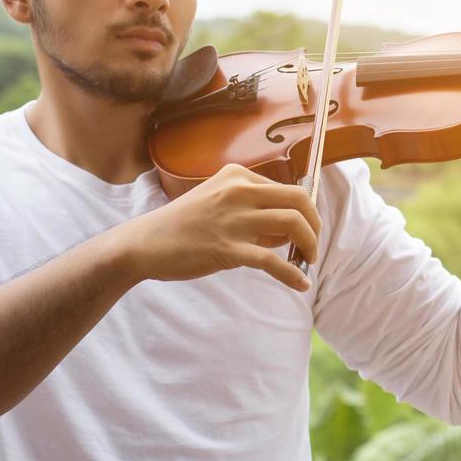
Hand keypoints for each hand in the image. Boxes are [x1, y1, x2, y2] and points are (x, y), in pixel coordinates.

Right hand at [120, 163, 321, 291]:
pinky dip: (292, 274)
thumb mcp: (216, 201)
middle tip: (313, 246)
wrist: (146, 243)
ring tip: (307, 262)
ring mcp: (233, 219)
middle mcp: (239, 191)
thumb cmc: (182, 224)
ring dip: (309, 245)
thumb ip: (249, 209)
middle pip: (299, 200)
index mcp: (237, 177)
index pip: (289, 189)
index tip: (307, 232)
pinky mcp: (227, 248)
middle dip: (315, 225)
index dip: (306, 213)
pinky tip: (300, 284)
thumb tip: (287, 231)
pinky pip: (272, 260)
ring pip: (292, 224)